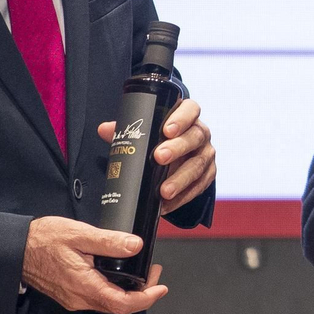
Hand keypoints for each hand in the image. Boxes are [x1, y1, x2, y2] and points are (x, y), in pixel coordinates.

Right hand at [21, 215, 168, 313]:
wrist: (14, 250)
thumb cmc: (43, 239)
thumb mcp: (78, 234)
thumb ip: (108, 241)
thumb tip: (135, 246)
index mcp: (84, 286)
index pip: (123, 304)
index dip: (147, 299)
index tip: (161, 287)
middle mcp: (79, 299)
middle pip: (119, 307)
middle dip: (142, 294)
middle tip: (153, 272)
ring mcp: (73, 299)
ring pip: (108, 303)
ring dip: (129, 292)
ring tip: (142, 271)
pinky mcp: (69, 295)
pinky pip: (98, 298)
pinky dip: (114, 290)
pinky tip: (120, 274)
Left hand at [97, 96, 214, 213]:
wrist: (178, 160)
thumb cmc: (161, 141)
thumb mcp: (146, 133)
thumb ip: (128, 130)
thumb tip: (105, 129)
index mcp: (188, 117)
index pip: (190, 110)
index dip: (181, 118)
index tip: (166, 130)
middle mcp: (200, 134)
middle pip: (195, 137)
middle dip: (177, 148)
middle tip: (159, 157)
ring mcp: (206, 155)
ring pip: (198, 165)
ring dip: (180, 179)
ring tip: (164, 191)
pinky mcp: (207, 176)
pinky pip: (198, 187)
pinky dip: (182, 197)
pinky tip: (167, 204)